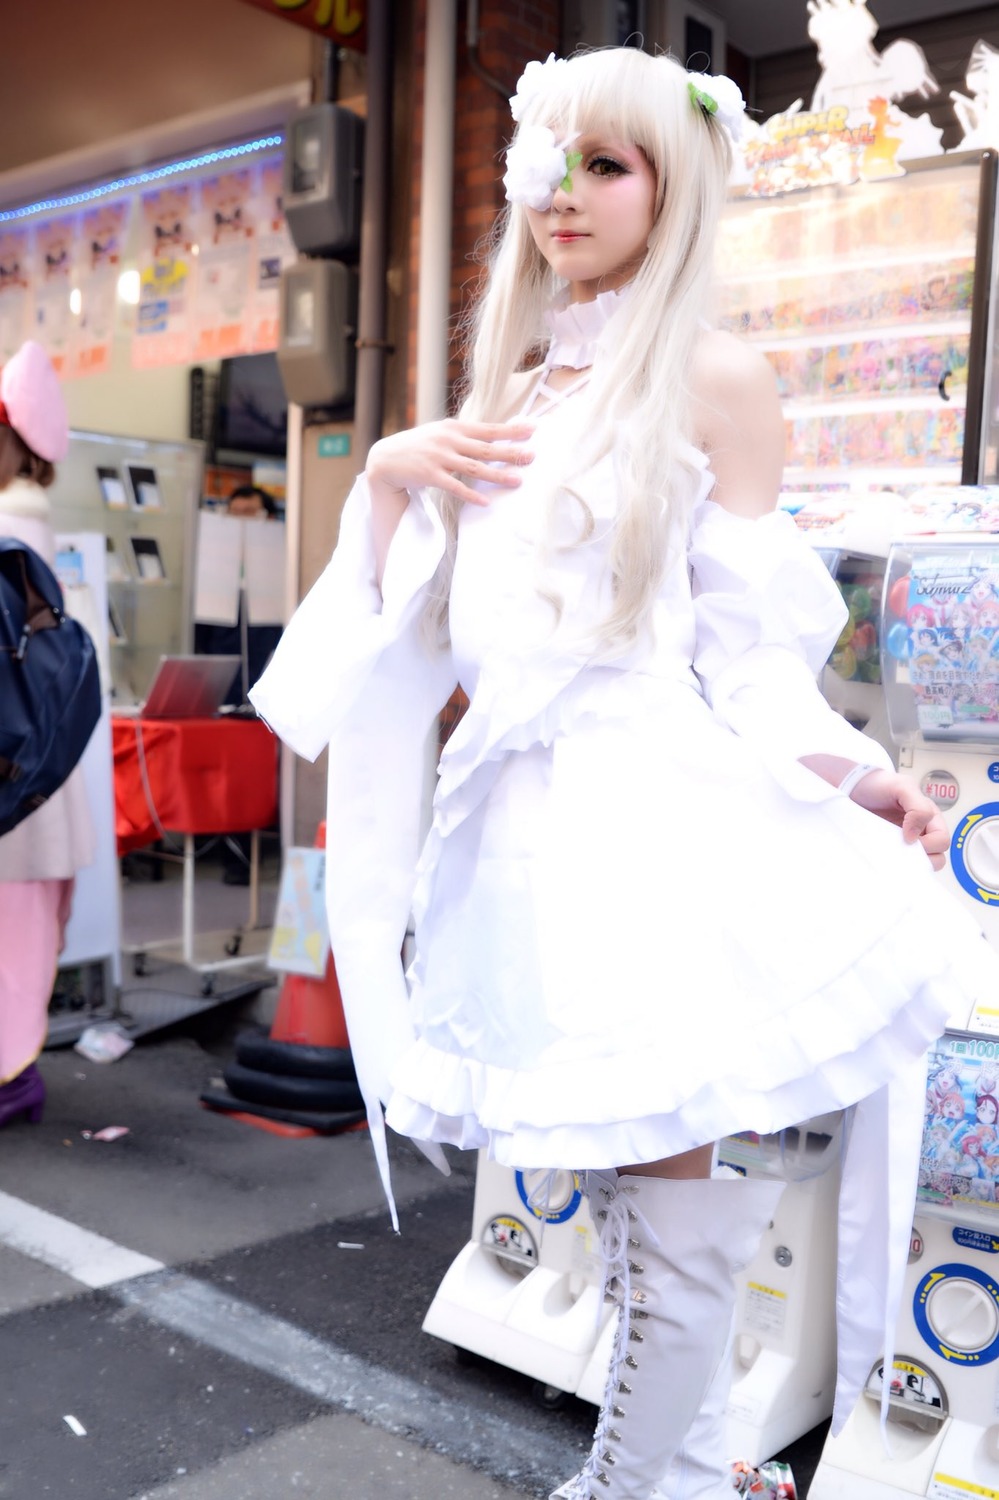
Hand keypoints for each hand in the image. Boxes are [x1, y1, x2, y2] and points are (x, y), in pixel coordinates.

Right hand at [366, 418, 534, 507]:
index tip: (532, 429)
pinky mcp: (430, 475)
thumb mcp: (441, 433)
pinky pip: (454, 487)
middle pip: (486, 448)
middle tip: (532, 457)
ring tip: (517, 481)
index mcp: (454, 428)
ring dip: (497, 475)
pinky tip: (486, 502)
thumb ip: (463, 435)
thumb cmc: (418, 446)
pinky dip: (471, 495)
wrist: (385, 458)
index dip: (511, 430)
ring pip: (474, 468)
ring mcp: (439, 457)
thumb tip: (491, 437)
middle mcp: (448, 440)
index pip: (488, 429)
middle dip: (511, 452)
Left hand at [848, 768, 948, 870]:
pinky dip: (897, 865)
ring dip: (910, 864)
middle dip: (922, 857)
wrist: (853, 788)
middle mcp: (922, 830)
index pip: (942, 840)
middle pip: (937, 856)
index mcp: (930, 816)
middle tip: (902, 850)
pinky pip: (901, 864)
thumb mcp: (902, 787)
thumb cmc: (879, 784)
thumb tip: (914, 837)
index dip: (930, 844)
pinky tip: (886, 859)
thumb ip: (918, 808)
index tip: (908, 839)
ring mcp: (906, 841)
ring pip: (921, 864)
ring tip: (893, 854)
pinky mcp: (892, 848)